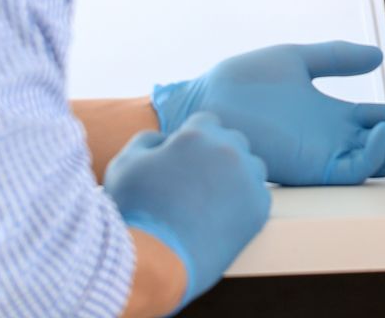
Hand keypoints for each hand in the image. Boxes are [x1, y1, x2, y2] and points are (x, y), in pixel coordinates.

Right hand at [104, 114, 269, 308]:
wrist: (153, 261)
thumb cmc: (135, 212)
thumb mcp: (125, 165)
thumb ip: (146, 141)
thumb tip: (165, 138)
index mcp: (196, 134)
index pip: (205, 122)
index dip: (193, 141)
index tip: (184, 160)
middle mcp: (227, 149)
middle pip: (231, 141)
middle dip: (215, 155)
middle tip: (196, 183)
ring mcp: (246, 178)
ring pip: (250, 166)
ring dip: (235, 176)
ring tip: (211, 200)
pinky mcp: (258, 207)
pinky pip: (259, 194)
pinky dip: (245, 202)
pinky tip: (223, 216)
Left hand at [153, 42, 384, 184]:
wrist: (202, 100)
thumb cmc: (240, 84)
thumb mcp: (296, 59)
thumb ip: (335, 57)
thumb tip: (376, 53)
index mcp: (336, 116)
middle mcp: (336, 140)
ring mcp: (325, 156)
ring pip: (381, 159)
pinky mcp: (310, 168)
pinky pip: (353, 170)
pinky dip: (373, 153)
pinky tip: (382, 130)